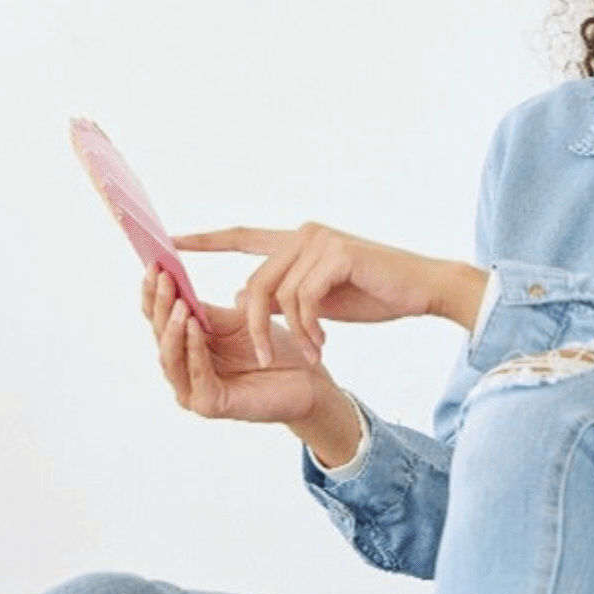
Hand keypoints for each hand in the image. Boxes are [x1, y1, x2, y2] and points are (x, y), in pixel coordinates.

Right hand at [141, 268, 337, 427]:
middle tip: (161, 276)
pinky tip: (194, 326)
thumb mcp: (236, 322)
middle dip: (160, 304)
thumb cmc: (274, 350)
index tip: (154, 263)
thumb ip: (205, 310)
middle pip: (159, 335)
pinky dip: (193, 350)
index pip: (159, 318)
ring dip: (172, 327)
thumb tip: (173, 279)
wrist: (308, 380)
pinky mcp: (209, 405)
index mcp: (186, 347)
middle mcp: (183, 370)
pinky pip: (196, 374)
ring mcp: (193, 390)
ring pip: (170, 357)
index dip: (154, 291)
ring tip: (178, 302)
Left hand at [171, 223, 486, 367]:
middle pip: (255, 282)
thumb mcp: (321, 298)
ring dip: (289, 335)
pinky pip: (303, 299)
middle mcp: (302, 234)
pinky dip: (309, 329)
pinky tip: (324, 345)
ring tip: (313, 355)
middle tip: (269, 358)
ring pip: (277, 295)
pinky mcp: (336, 254)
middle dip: (256, 326)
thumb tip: (245, 298)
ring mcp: (319, 241)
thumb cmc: (377, 292)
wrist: (424, 288)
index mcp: (296, 241)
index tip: (169, 244)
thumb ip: (286, 293)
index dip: (204, 241)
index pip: (240, 236)